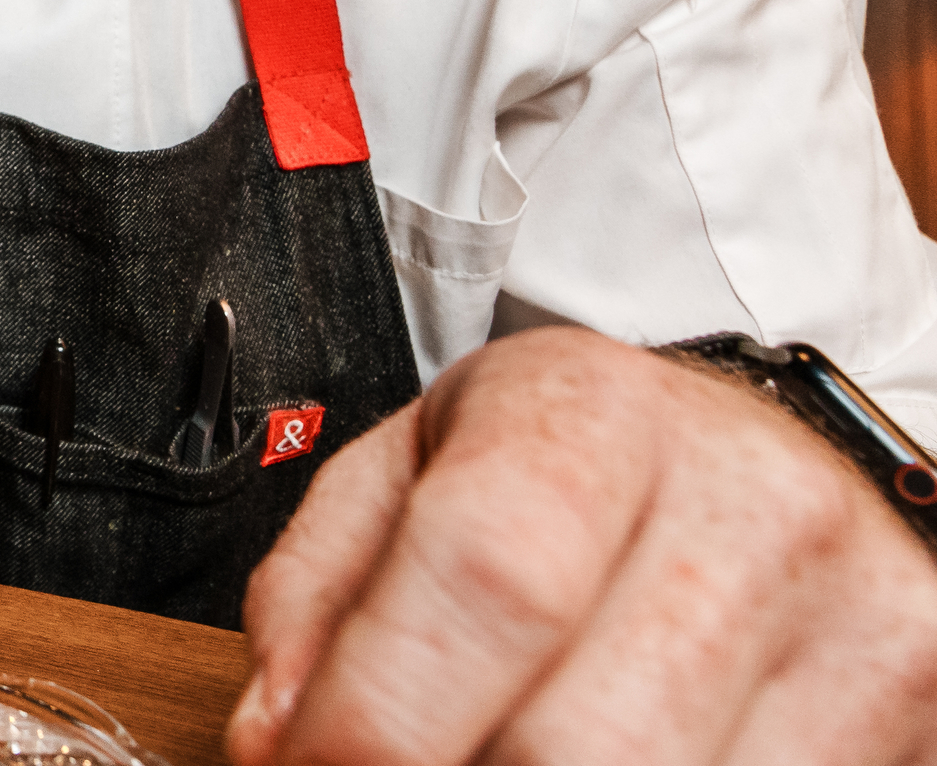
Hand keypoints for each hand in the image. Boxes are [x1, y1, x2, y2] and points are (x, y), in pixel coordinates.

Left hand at [230, 328, 936, 763]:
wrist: (762, 465)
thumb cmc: (565, 476)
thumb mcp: (410, 473)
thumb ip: (318, 596)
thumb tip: (273, 736)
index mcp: (591, 414)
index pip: (488, 578)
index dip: (379, 715)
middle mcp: (747, 504)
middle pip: (576, 744)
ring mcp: (855, 619)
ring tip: (487, 760)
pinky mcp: (917, 702)